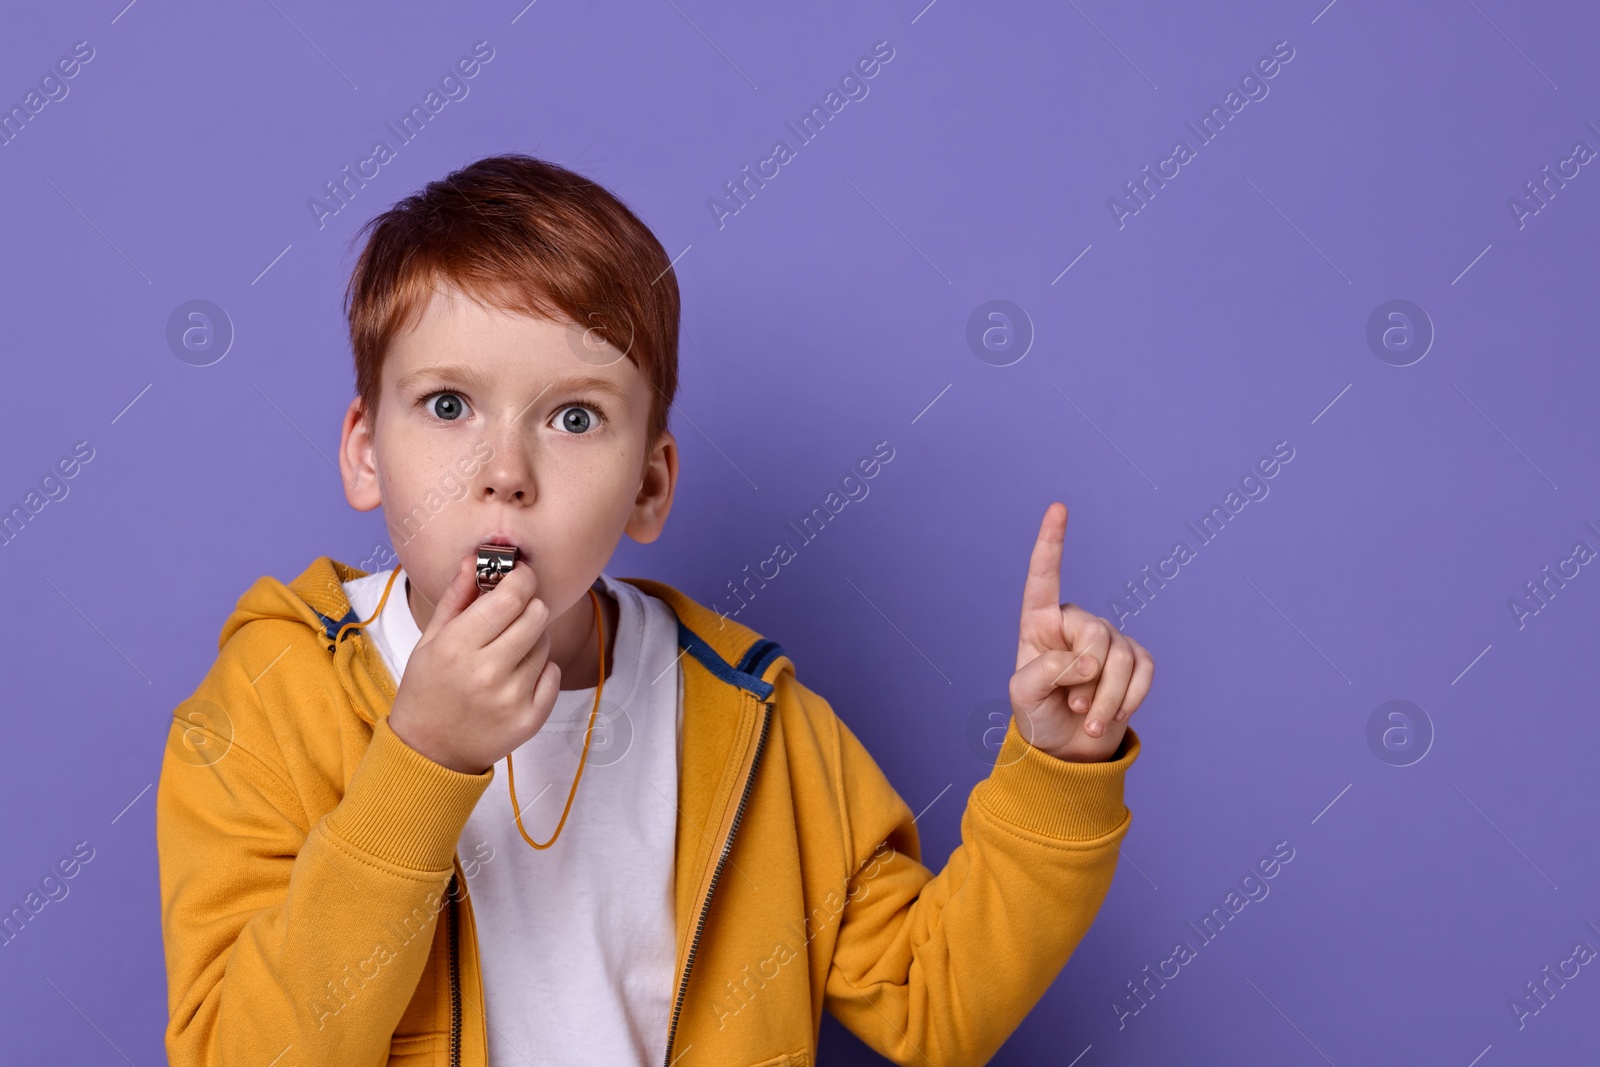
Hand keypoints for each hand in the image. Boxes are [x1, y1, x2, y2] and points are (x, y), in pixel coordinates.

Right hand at [386, 549, 561, 774]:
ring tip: (505, 655)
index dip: (522, 579)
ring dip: (531, 640)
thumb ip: (456, 598)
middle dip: (528, 607)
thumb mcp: (430, 641)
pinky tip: (515, 678)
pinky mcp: (530, 719)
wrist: (429, 752)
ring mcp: (511, 698)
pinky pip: (553, 673)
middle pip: (536, 615)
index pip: (511, 597)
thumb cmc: (427, 690)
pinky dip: (540, 670)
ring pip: (545, 643)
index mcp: (456, 647)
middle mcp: (486, 672)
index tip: (520, 576)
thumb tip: (476, 560)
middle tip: (512, 616)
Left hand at [1008, 502, 1154, 762]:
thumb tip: (1089, 662)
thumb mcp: (1024, 695)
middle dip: (1089, 676)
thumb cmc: (1038, 716)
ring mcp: (1108, 640)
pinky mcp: (1135, 660)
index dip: (1051, 543)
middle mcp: (1074, 624)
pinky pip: (1145, 670)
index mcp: (1039, 623)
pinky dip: (1131, 698)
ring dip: (1106, 698)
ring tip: (1087, 719)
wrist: (1067, 750)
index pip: (1044, 578)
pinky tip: (1114, 715)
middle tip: (1073, 704)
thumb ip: (1046, 671)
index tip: (1058, 507)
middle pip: (1095, 634)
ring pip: (1121, 658)